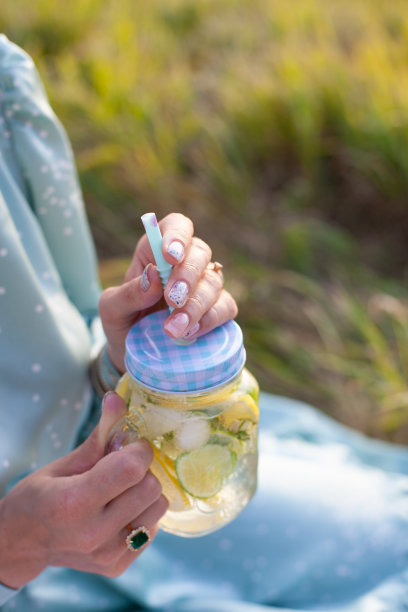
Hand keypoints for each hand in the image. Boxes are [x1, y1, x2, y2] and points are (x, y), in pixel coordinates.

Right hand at [0, 393, 167, 588]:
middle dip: (142, 470)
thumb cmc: (41, 496)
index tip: (130, 446)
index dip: (138, 450)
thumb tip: (117, 397)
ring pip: (158, 508)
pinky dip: (142, 514)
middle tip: (123, 467)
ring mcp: (107, 554)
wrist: (22, 543)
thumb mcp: (65, 462)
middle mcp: (94, 534)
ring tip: (122, 490)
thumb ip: (100, 434)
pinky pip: (152, 528)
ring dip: (145, 492)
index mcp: (75, 503)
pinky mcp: (118, 566)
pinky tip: (119, 511)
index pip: (132, 469)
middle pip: (151, 488)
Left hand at [99, 213, 237, 372]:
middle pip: (199, 253)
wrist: (133, 353)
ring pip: (213, 282)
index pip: (176, 226)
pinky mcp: (217, 310)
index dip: (177, 236)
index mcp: (156, 252)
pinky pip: (226, 307)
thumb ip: (128, 294)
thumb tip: (153, 277)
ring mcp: (203, 287)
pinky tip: (191, 332)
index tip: (170, 256)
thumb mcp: (111, 309)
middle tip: (172, 300)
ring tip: (173, 329)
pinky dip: (210, 319)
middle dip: (187, 276)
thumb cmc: (122, 321)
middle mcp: (185, 264)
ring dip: (195, 305)